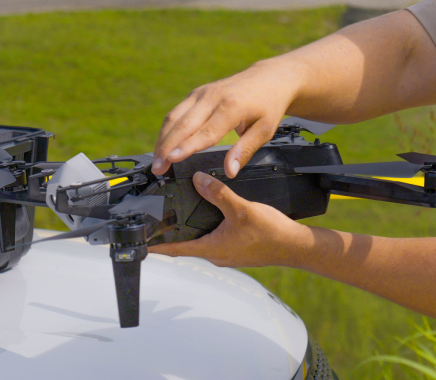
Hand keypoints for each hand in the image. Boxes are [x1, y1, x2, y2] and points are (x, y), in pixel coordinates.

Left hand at [148, 172, 307, 267]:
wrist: (295, 246)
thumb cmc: (271, 234)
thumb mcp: (241, 208)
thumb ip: (218, 193)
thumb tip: (198, 180)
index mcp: (212, 249)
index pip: (174, 249)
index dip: (155, 246)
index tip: (140, 242)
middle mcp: (217, 254)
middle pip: (185, 244)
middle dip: (172, 234)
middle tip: (159, 220)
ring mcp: (227, 253)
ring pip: (201, 240)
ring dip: (191, 230)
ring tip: (182, 215)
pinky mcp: (237, 249)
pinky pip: (215, 239)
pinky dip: (208, 228)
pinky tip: (213, 215)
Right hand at [153, 60, 303, 176]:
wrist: (269, 78)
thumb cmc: (268, 105)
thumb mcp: (264, 130)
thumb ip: (245, 150)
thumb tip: (230, 171)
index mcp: (231, 106)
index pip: (205, 131)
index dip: (187, 147)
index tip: (171, 160)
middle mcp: (213, 96)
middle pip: (183, 124)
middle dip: (167, 147)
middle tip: (157, 168)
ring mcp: (202, 93)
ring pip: (174, 116)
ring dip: (163, 139)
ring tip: (157, 161)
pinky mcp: (197, 93)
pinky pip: (177, 112)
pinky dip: (168, 129)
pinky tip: (164, 145)